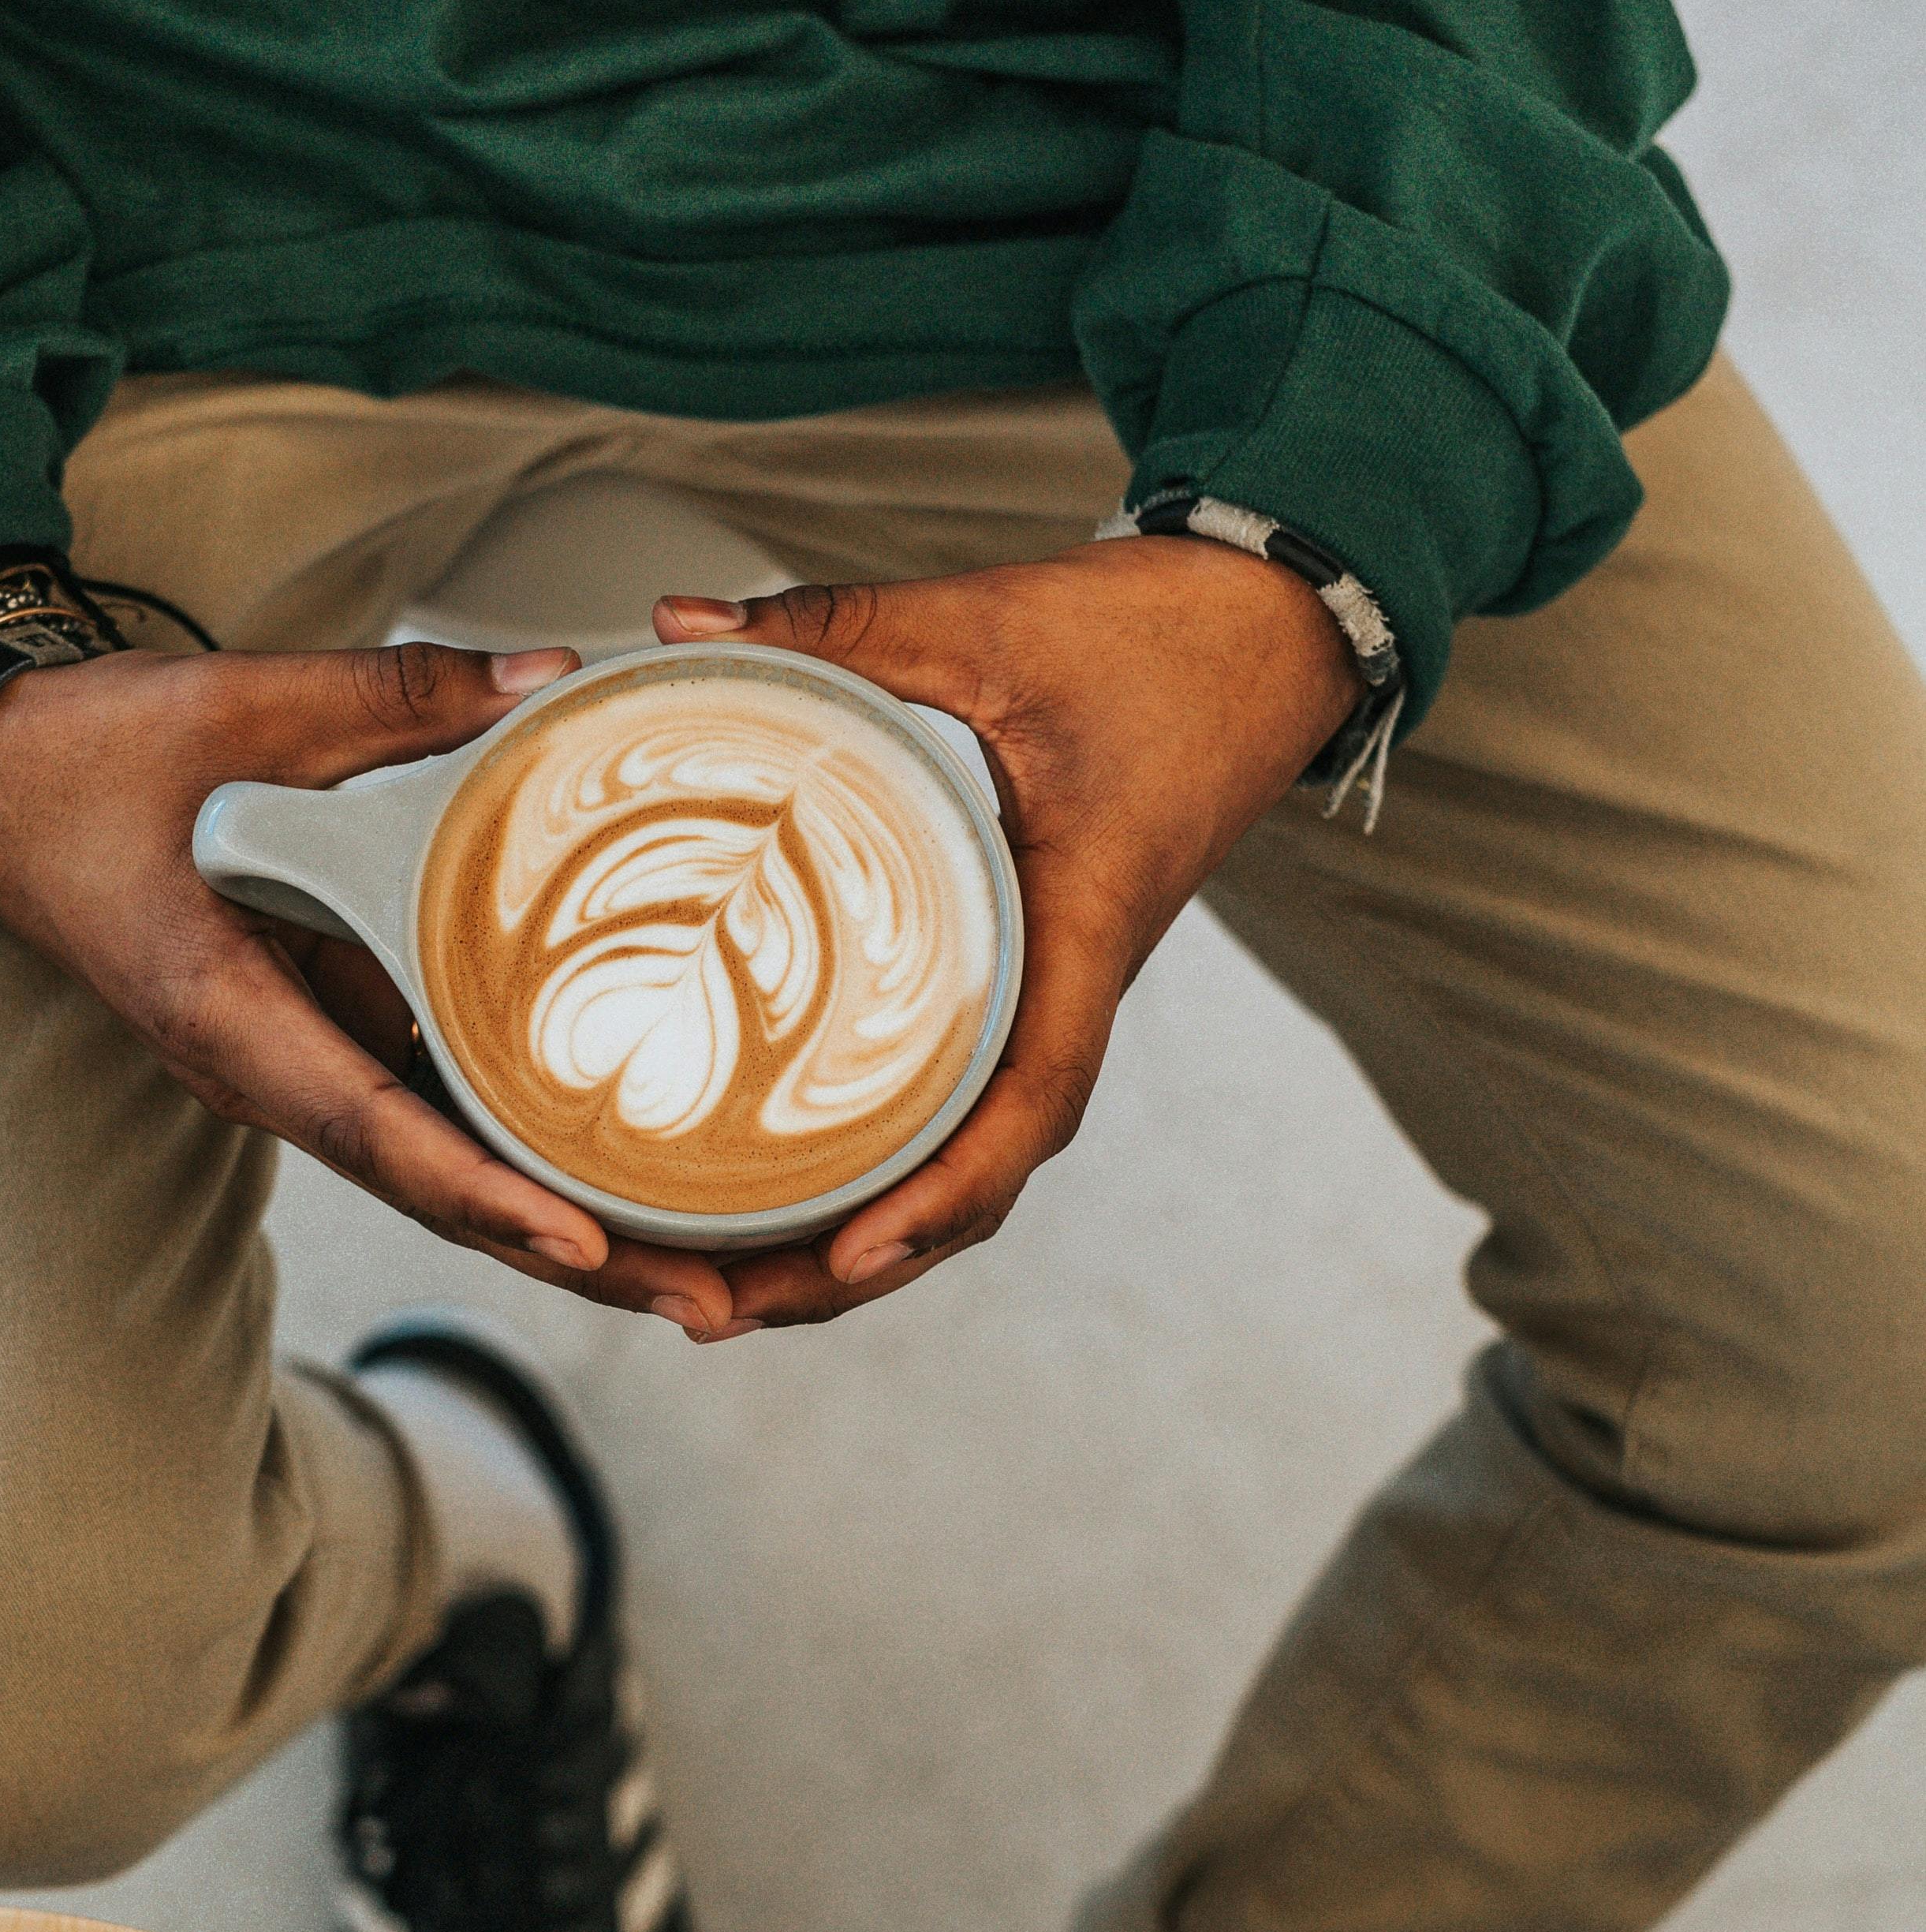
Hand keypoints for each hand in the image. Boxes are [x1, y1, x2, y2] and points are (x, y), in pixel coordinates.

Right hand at [0, 633, 751, 1331]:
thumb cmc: (92, 758)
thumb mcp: (238, 706)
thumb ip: (396, 697)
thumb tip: (550, 676)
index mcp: (231, 1016)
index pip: (371, 1129)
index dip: (479, 1192)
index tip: (582, 1242)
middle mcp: (268, 1071)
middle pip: (435, 1193)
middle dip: (569, 1258)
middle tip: (710, 1304)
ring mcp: (297, 1067)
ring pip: (443, 1174)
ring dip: (562, 1232)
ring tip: (701, 1275)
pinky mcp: (323, 1041)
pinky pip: (434, 1117)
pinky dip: (524, 1161)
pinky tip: (629, 1179)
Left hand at [652, 536, 1359, 1330]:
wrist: (1260, 630)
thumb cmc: (1148, 633)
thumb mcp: (984, 620)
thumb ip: (833, 622)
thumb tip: (670, 625)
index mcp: (1083, 927)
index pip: (1031, 1099)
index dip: (943, 1194)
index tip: (849, 1254)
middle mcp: (1071, 990)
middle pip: (978, 1184)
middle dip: (853, 1268)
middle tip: (711, 1311)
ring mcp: (1048, 998)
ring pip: (965, 1166)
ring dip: (856, 1246)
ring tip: (720, 1294)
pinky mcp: (1023, 983)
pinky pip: (955, 1109)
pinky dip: (879, 1176)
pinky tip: (776, 1200)